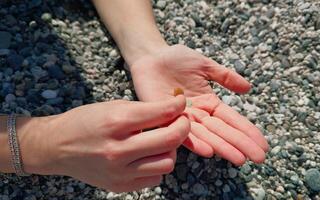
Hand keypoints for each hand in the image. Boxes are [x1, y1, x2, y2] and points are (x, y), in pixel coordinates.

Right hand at [21, 96, 188, 191]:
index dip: (178, 105)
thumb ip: (143, 110)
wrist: (57, 147)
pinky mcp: (120, 186)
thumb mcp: (112, 107)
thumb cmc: (85, 122)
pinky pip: (155, 178)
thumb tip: (173, 112)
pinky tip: (147, 156)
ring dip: (170, 149)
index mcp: (116, 123)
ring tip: (160, 141)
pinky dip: (156, 165)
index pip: (161, 114)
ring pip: (167, 163)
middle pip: (170, 140)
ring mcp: (119, 172)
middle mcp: (118, 150)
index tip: (181, 102)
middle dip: (183, 126)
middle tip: (180, 121)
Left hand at [130, 44, 268, 165]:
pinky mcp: (166, 118)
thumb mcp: (205, 65)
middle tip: (259, 158)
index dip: (247, 131)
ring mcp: (182, 118)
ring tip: (240, 158)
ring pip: (206, 136)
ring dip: (223, 147)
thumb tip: (249, 88)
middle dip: (241, 144)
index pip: (232, 120)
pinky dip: (195, 142)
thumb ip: (226, 77)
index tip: (263, 144)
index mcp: (209, 103)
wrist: (150, 56)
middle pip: (223, 132)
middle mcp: (198, 114)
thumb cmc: (176, 59)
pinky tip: (209, 150)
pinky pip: (181, 132)